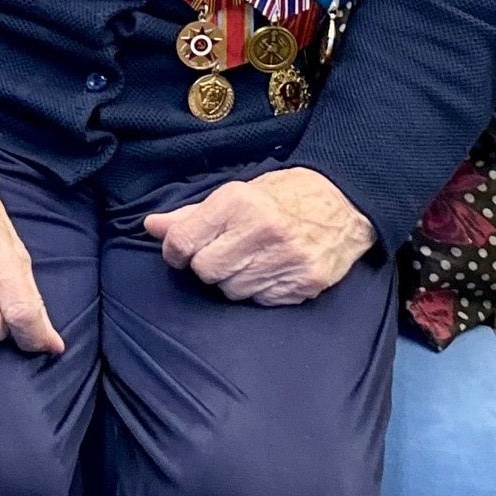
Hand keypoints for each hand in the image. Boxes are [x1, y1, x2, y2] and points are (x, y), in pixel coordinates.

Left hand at [142, 167, 374, 304]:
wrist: (344, 203)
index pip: (184, 242)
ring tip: (247, 260)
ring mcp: (287, 261)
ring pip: (231, 291)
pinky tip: (268, 271)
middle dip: (204, 266)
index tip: (179, 252)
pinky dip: (257, 291)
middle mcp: (262, 232)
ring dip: (231, 280)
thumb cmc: (282, 195)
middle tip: (219, 253)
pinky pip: (260, 301)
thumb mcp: (235, 194)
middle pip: (205, 270)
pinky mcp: (305, 285)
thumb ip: (192, 215)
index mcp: (239, 203)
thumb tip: (151, 227)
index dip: (174, 251)